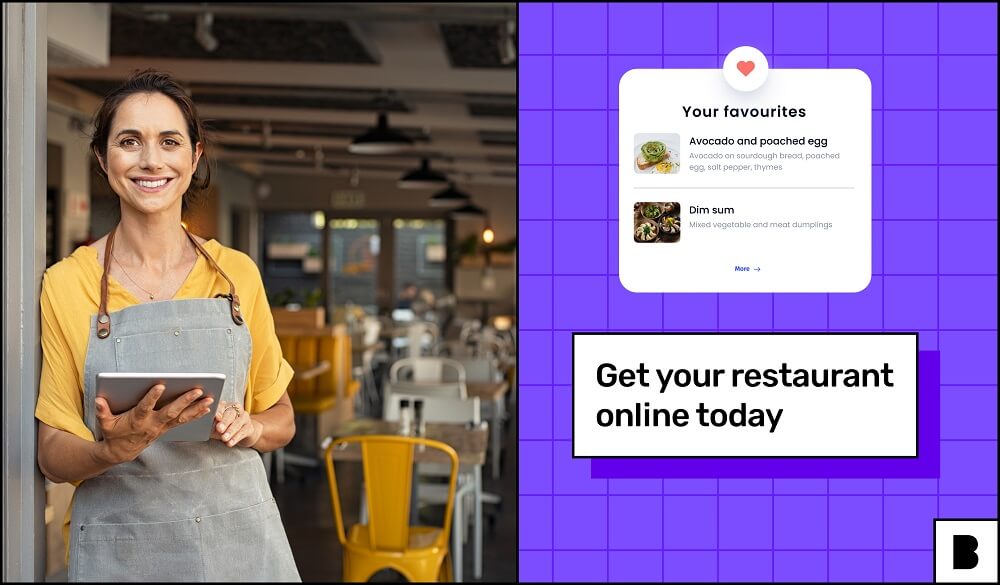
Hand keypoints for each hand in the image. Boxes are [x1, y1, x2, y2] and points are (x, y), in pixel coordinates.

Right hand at [95, 384, 213, 463]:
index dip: (152, 397)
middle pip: (170, 411)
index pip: (145, 407)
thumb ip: (102, 411)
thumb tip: (99, 400)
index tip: (160, 385)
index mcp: (137, 420)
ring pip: (182, 417)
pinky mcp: (167, 428)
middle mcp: (152, 424)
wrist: (121, 452)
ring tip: (210, 398)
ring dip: (196, 408)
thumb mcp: (105, 423)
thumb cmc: (113, 433)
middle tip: (197, 390)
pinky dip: (196, 414)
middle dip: (185, 401)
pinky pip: (184, 421)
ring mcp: (162, 427)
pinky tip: (207, 407)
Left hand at [211, 401, 261, 447]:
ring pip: (238, 422)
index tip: (216, 417)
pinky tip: (230, 443)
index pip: (222, 406)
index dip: (219, 411)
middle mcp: (236, 409)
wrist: (240, 434)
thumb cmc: (224, 428)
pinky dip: (236, 438)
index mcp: (226, 406)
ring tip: (224, 438)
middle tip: (219, 429)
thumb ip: (211, 425)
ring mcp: (244, 418)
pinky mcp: (250, 427)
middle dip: (225, 422)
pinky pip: (243, 431)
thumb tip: (204, 426)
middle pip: (231, 414)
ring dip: (230, 431)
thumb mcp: (215, 426)